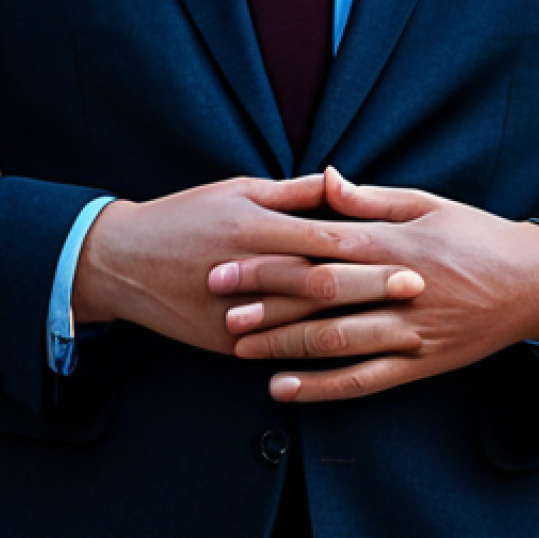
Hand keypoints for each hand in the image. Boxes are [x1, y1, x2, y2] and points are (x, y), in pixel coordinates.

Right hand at [73, 174, 408, 355]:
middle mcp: (247, 270)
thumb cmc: (182, 217)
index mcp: (252, 228)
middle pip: (322, 283)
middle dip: (374, 287)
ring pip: (304, 323)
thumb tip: (338, 180)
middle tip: (418, 289)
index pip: (322, 239)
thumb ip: (289, 192)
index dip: (371, 249)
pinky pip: (276, 350)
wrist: (120, 262)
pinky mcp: (223, 341)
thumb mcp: (232, 191)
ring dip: (352, 325)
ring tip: (393, 327)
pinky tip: (346, 357)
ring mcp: (234, 312)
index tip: (411, 255)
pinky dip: (311, 354)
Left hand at [209, 169, 538, 402]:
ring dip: (285, 346)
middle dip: (266, 304)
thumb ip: (369, 200)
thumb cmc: (476, 236)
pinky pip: (365, 380)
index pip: (319, 252)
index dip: (269, 260)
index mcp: (394, 244)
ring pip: (337, 343)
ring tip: (239, 349)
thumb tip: (321, 177)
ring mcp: (410, 332)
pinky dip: (322, 388)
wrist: (537, 284)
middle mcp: (398, 289)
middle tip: (219, 309)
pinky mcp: (421, 365)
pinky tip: (284, 389)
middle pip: (321, 299)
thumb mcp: (427, 204)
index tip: (227, 264)